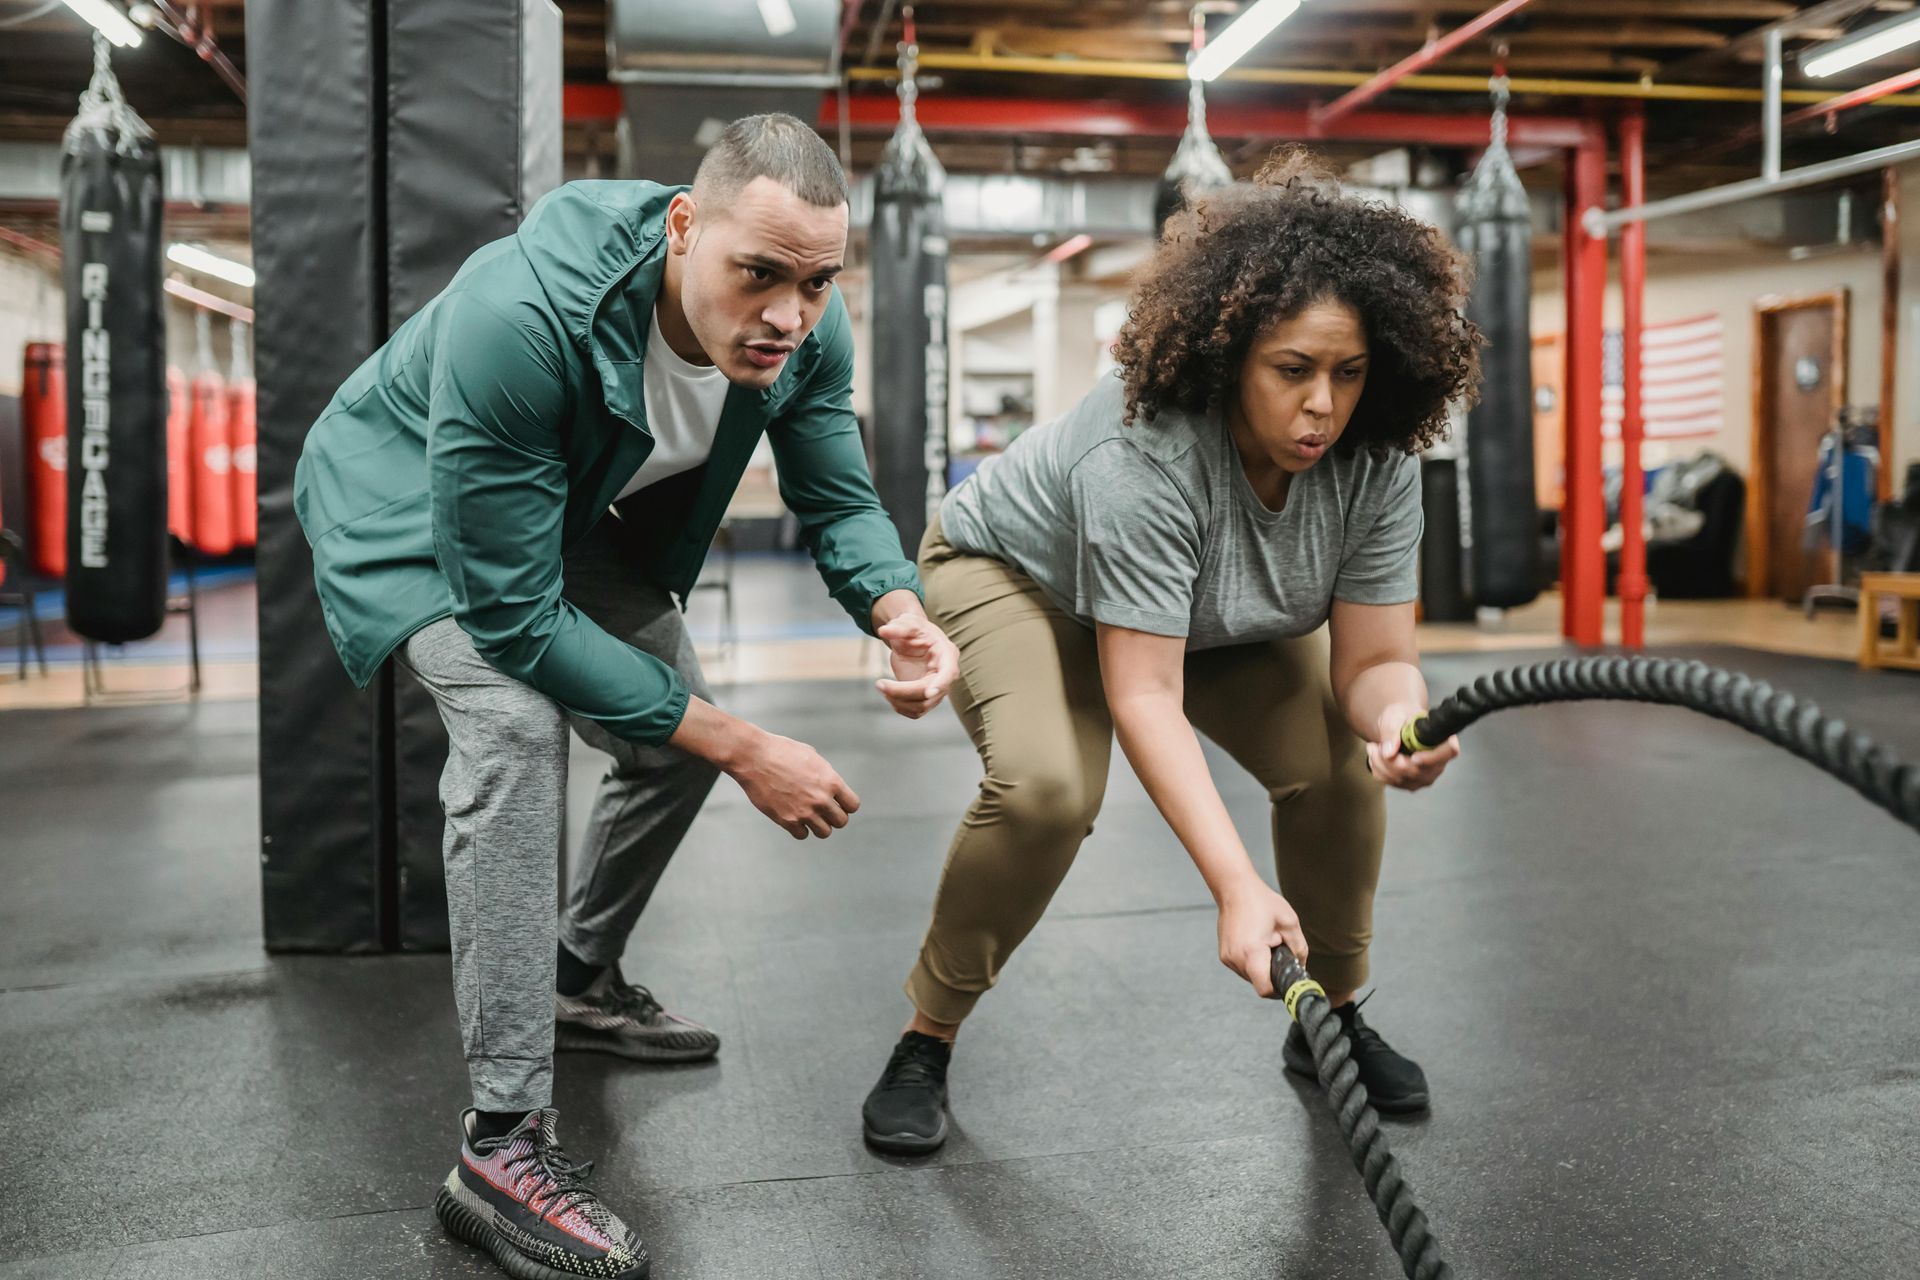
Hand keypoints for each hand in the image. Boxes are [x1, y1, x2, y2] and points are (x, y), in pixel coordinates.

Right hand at [726, 730, 860, 839]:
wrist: (754, 757)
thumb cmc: (781, 751)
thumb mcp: (812, 756)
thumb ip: (825, 774)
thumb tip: (830, 785)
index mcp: (831, 781)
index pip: (852, 806)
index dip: (845, 805)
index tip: (837, 803)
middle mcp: (821, 799)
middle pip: (841, 821)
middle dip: (833, 816)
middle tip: (822, 810)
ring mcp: (804, 812)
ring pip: (824, 832)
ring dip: (818, 825)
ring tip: (809, 815)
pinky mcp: (787, 820)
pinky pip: (802, 835)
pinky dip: (800, 829)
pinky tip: (794, 817)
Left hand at [875, 613, 957, 719]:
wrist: (912, 639)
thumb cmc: (914, 629)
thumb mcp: (907, 622)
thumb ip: (898, 627)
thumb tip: (883, 631)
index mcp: (947, 654)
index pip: (949, 672)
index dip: (941, 683)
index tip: (929, 693)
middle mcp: (946, 675)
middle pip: (929, 694)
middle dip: (902, 692)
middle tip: (879, 684)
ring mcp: (937, 689)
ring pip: (921, 707)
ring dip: (898, 701)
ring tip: (881, 685)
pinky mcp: (926, 698)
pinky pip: (915, 711)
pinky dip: (899, 706)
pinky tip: (887, 693)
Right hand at [1215, 879, 1307, 996]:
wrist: (1234, 888)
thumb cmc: (1261, 902)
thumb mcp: (1289, 923)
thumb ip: (1299, 950)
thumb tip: (1302, 968)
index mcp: (1252, 952)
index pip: (1265, 989)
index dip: (1280, 990)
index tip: (1289, 981)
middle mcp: (1236, 958)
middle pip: (1259, 982)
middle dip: (1272, 973)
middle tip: (1279, 951)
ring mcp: (1227, 958)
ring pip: (1251, 976)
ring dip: (1262, 967)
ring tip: (1265, 943)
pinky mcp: (1224, 955)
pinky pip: (1243, 968)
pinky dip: (1253, 962)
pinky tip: (1256, 942)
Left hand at [1367, 702, 1459, 790]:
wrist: (1397, 725)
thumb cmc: (1402, 716)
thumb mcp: (1395, 716)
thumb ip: (1392, 731)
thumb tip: (1389, 752)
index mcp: (1443, 741)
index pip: (1449, 752)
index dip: (1431, 758)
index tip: (1414, 757)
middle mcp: (1438, 763)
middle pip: (1416, 771)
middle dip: (1390, 760)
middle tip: (1376, 745)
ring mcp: (1425, 776)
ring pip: (1400, 779)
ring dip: (1380, 764)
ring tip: (1374, 747)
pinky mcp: (1411, 784)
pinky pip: (1391, 782)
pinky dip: (1378, 769)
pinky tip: (1376, 757)